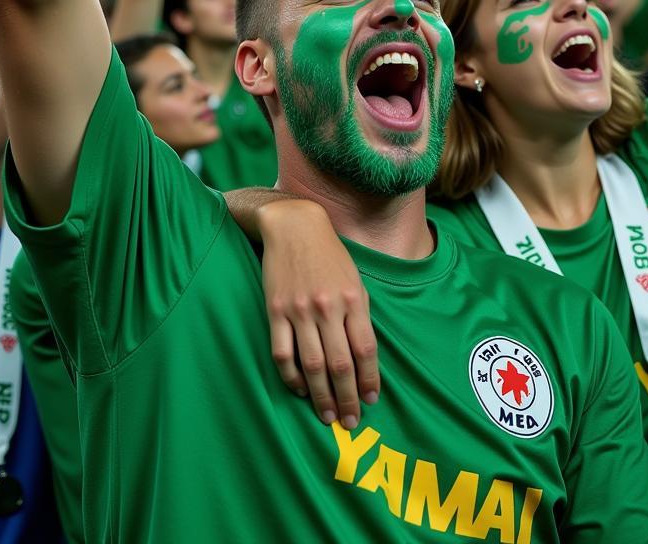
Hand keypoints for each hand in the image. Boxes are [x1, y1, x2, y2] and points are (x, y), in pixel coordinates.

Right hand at [258, 201, 378, 428]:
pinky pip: (283, 354)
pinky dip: (292, 377)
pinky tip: (301, 389)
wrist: (295, 226)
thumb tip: (365, 357)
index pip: (365, 350)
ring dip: (321, 396)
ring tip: (328, 416)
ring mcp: (300, 310)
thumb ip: (360, 315)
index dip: (370, 380)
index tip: (371, 400)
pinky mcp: (275, 311)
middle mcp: (328, 307)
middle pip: (340, 365)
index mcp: (354, 299)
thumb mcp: (355, 280)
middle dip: (348, 398)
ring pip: (312, 365)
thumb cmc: (330, 255)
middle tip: (351, 422)